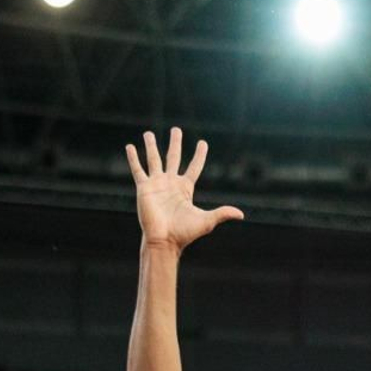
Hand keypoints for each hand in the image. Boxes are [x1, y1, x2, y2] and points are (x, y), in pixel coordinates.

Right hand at [126, 128, 242, 252]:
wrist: (164, 240)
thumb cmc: (184, 233)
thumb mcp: (206, 221)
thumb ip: (222, 214)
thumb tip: (241, 215)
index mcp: (185, 188)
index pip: (194, 167)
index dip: (199, 155)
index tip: (203, 143)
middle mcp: (170, 183)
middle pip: (173, 157)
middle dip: (175, 144)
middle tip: (176, 130)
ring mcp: (156, 184)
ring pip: (154, 159)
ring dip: (151, 146)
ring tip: (148, 133)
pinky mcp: (144, 188)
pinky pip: (138, 169)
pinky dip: (133, 158)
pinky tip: (129, 146)